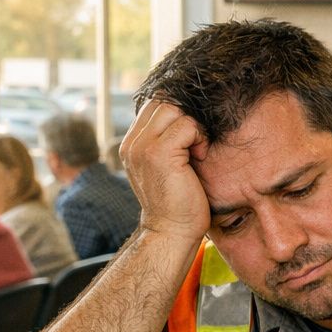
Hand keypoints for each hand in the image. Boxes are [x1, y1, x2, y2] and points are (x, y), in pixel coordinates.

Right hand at [120, 99, 211, 244]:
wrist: (172, 230)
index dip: (177, 112)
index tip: (191, 134)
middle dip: (185, 116)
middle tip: (195, 143)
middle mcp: (132, 143)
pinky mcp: (158, 153)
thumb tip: (186, 116)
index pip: (153, 105)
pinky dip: (198, 136)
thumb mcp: (168, 167)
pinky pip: (186, 125)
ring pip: (172, 108)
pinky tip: (199, 156)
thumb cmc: (179, 201)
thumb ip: (166, 142)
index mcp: (132, 145)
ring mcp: (142, 147)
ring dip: (192, 126)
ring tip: (196, 150)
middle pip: (161, 101)